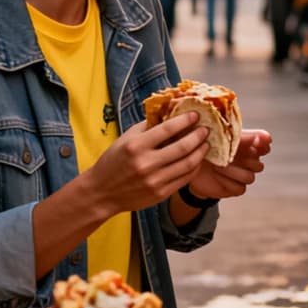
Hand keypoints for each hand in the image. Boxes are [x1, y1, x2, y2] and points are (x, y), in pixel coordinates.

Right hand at [87, 112, 211, 215]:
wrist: (101, 193)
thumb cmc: (113, 162)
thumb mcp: (126, 138)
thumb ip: (148, 127)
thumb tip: (170, 113)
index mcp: (136, 146)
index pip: (168, 129)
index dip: (185, 120)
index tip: (196, 115)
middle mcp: (146, 163)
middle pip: (182, 147)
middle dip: (198, 136)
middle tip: (206, 129)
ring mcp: (154, 181)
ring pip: (187, 164)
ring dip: (200, 152)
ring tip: (206, 143)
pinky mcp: (160, 194)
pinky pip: (184, 178)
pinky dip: (194, 167)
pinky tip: (197, 160)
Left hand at [185, 128, 271, 200]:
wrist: (191, 162)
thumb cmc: (208, 146)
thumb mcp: (224, 137)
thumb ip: (244, 136)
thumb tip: (265, 136)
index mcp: (249, 145)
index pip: (264, 146)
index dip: (262, 144)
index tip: (256, 141)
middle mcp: (249, 161)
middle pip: (258, 165)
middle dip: (244, 161)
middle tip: (230, 155)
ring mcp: (243, 175)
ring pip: (249, 177)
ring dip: (232, 172)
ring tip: (218, 166)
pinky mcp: (236, 188)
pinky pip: (240, 188)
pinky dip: (227, 182)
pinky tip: (216, 175)